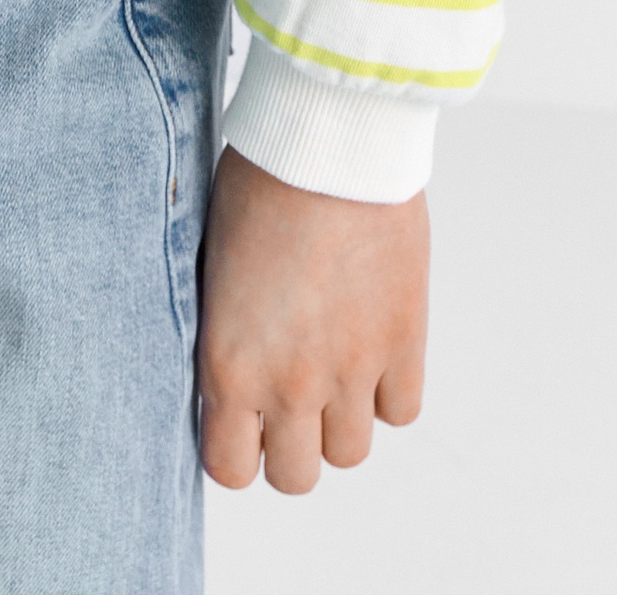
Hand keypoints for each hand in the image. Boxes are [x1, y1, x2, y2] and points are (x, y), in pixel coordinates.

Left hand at [197, 145, 427, 493]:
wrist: (328, 141)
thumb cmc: (258, 181)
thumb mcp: (212, 266)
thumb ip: (224, 333)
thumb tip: (231, 373)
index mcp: (230, 364)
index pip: (231, 469)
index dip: (236, 449)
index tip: (239, 420)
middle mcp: (291, 383)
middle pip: (296, 476)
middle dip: (287, 444)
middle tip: (285, 396)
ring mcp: (353, 369)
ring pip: (351, 453)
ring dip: (339, 421)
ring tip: (329, 369)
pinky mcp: (404, 342)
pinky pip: (401, 411)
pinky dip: (387, 392)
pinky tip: (369, 349)